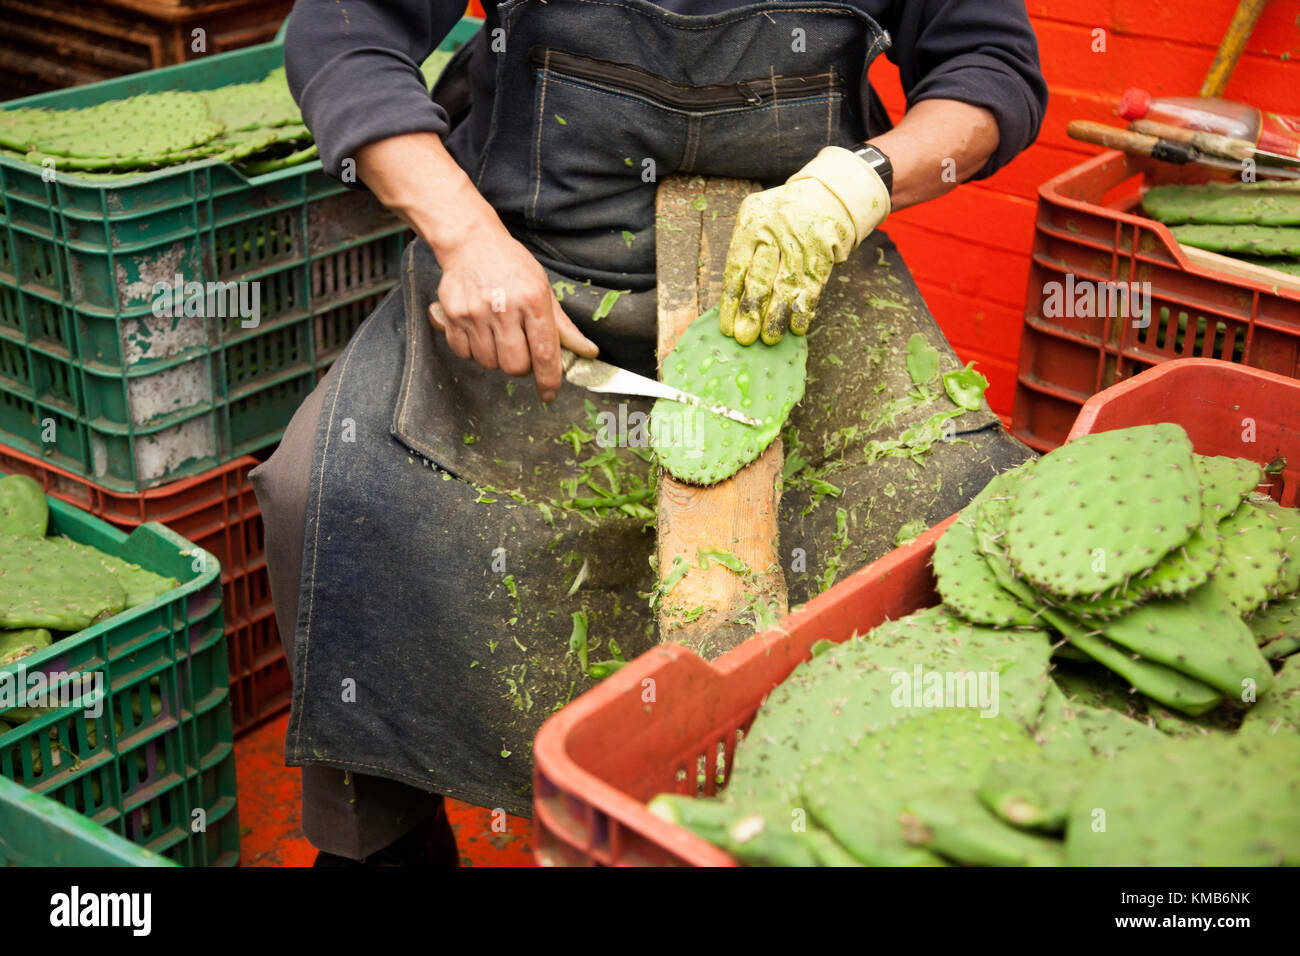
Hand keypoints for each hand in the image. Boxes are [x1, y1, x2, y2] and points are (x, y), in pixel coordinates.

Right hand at [353, 132, 597, 401]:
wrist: (471, 243)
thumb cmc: (512, 267)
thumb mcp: (544, 289)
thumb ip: (563, 327)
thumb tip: (589, 352)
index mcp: (533, 300)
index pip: (544, 353)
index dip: (548, 379)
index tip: (550, 393)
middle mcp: (504, 307)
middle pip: (514, 366)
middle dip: (521, 367)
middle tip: (520, 350)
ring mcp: (475, 312)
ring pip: (489, 363)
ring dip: (496, 357)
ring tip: (498, 335)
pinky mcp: (452, 315)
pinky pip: (464, 353)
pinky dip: (473, 350)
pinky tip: (479, 331)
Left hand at [719, 146, 889, 344]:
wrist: (827, 195)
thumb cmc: (782, 217)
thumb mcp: (756, 221)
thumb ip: (745, 254)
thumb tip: (734, 304)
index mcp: (751, 225)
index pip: (736, 268)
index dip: (731, 301)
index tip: (727, 328)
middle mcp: (774, 233)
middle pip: (760, 279)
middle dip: (751, 312)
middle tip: (745, 338)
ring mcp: (800, 244)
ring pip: (786, 287)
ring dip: (777, 317)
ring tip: (769, 339)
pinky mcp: (823, 254)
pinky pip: (811, 287)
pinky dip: (804, 310)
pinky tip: (796, 328)